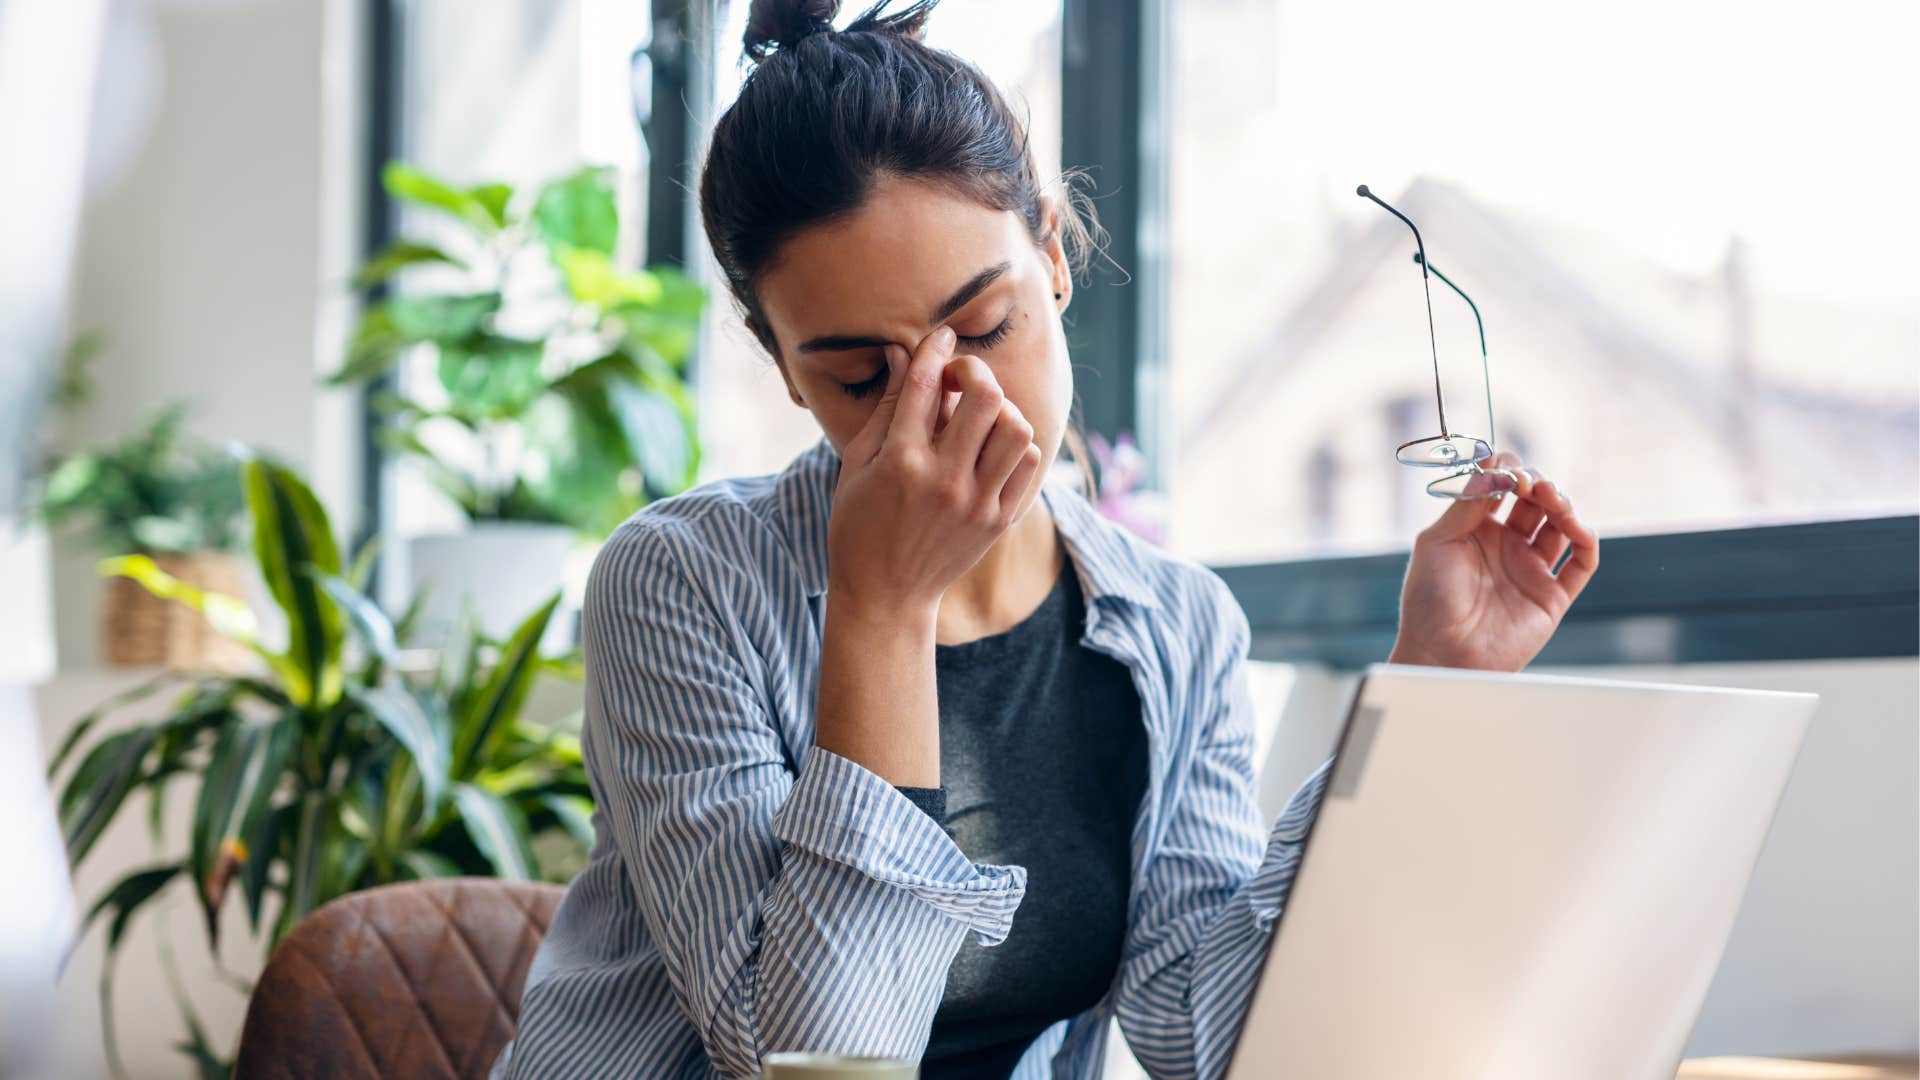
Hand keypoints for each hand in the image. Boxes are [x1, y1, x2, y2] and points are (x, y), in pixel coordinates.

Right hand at [825, 326, 1044, 619]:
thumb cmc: (859, 524)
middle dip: (974, 371)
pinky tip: (992, 446)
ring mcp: (976, 502)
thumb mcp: (858, 463)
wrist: (886, 594)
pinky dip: (1015, 444)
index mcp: (900, 461)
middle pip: (985, 396)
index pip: (927, 383)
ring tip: (979, 416)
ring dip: (1000, 409)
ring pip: (1016, 427)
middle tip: (960, 379)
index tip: (941, 336)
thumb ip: (885, 406)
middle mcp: (943, 479)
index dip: (936, 349)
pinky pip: (1028, 462)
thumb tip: (902, 352)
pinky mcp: (998, 520)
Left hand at [1389, 451, 1599, 671]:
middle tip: (1530, 482)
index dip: (1508, 472)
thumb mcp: (1438, 541)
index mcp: (1477, 530)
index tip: (1505, 468)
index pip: (1504, 488)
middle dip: (1538, 483)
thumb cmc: (1428, 600)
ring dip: (1562, 505)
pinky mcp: (1551, 595)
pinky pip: (1581, 563)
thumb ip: (1467, 503)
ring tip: (1551, 498)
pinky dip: (1587, 541)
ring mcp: (1530, 569)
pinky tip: (1577, 528)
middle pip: (1536, 501)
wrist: (1440, 652)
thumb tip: (1492, 464)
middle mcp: (1507, 546)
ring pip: (1561, 525)